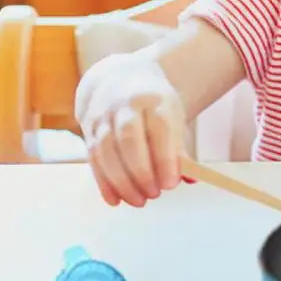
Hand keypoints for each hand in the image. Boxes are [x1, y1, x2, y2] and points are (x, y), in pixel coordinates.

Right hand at [75, 55, 186, 207]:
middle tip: (155, 194)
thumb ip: (180, 149)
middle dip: (141, 172)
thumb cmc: (154, 106)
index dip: (165, 158)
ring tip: (139, 200)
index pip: (160, 128)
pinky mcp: (88, 129)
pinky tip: (116, 200)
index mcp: (154, 99)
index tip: (172, 184)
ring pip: (106, 151)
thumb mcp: (173, 117)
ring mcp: (103, 116)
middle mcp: (125, 105)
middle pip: (129, 139)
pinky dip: (103, 183)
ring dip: (122, 181)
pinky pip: (93, 159)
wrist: (120, 79)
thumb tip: (191, 179)